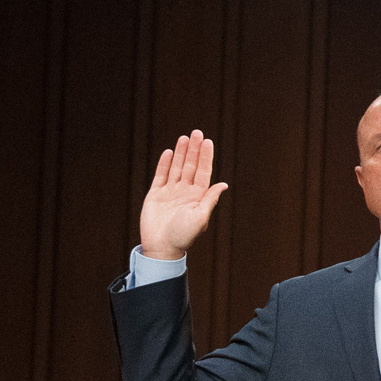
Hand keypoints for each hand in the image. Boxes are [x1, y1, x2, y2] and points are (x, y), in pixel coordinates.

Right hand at [139, 130, 228, 260]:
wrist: (162, 247)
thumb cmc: (183, 236)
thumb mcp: (200, 217)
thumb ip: (210, 199)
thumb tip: (224, 184)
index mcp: (198, 197)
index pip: (203, 172)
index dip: (206, 157)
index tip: (207, 142)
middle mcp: (185, 192)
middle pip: (191, 166)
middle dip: (194, 150)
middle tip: (196, 132)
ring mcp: (170, 193)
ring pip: (176, 168)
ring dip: (181, 153)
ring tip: (184, 137)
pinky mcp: (156, 195)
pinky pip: (161, 176)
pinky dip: (164, 164)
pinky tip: (169, 152)